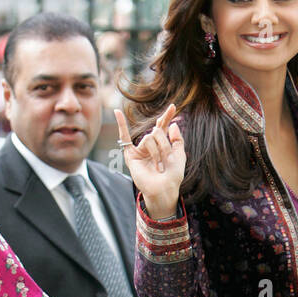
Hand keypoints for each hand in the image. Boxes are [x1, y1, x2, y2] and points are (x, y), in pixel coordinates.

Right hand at [114, 102, 185, 218]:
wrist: (164, 190)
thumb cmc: (173, 176)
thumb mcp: (180, 156)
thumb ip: (178, 140)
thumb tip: (172, 124)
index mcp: (161, 145)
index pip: (162, 127)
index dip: (167, 116)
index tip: (173, 106)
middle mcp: (150, 145)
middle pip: (156, 132)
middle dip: (165, 144)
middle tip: (168, 158)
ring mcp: (140, 150)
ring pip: (149, 138)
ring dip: (157, 152)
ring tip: (159, 166)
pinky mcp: (132, 155)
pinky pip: (124, 138)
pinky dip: (121, 125)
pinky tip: (117, 112)